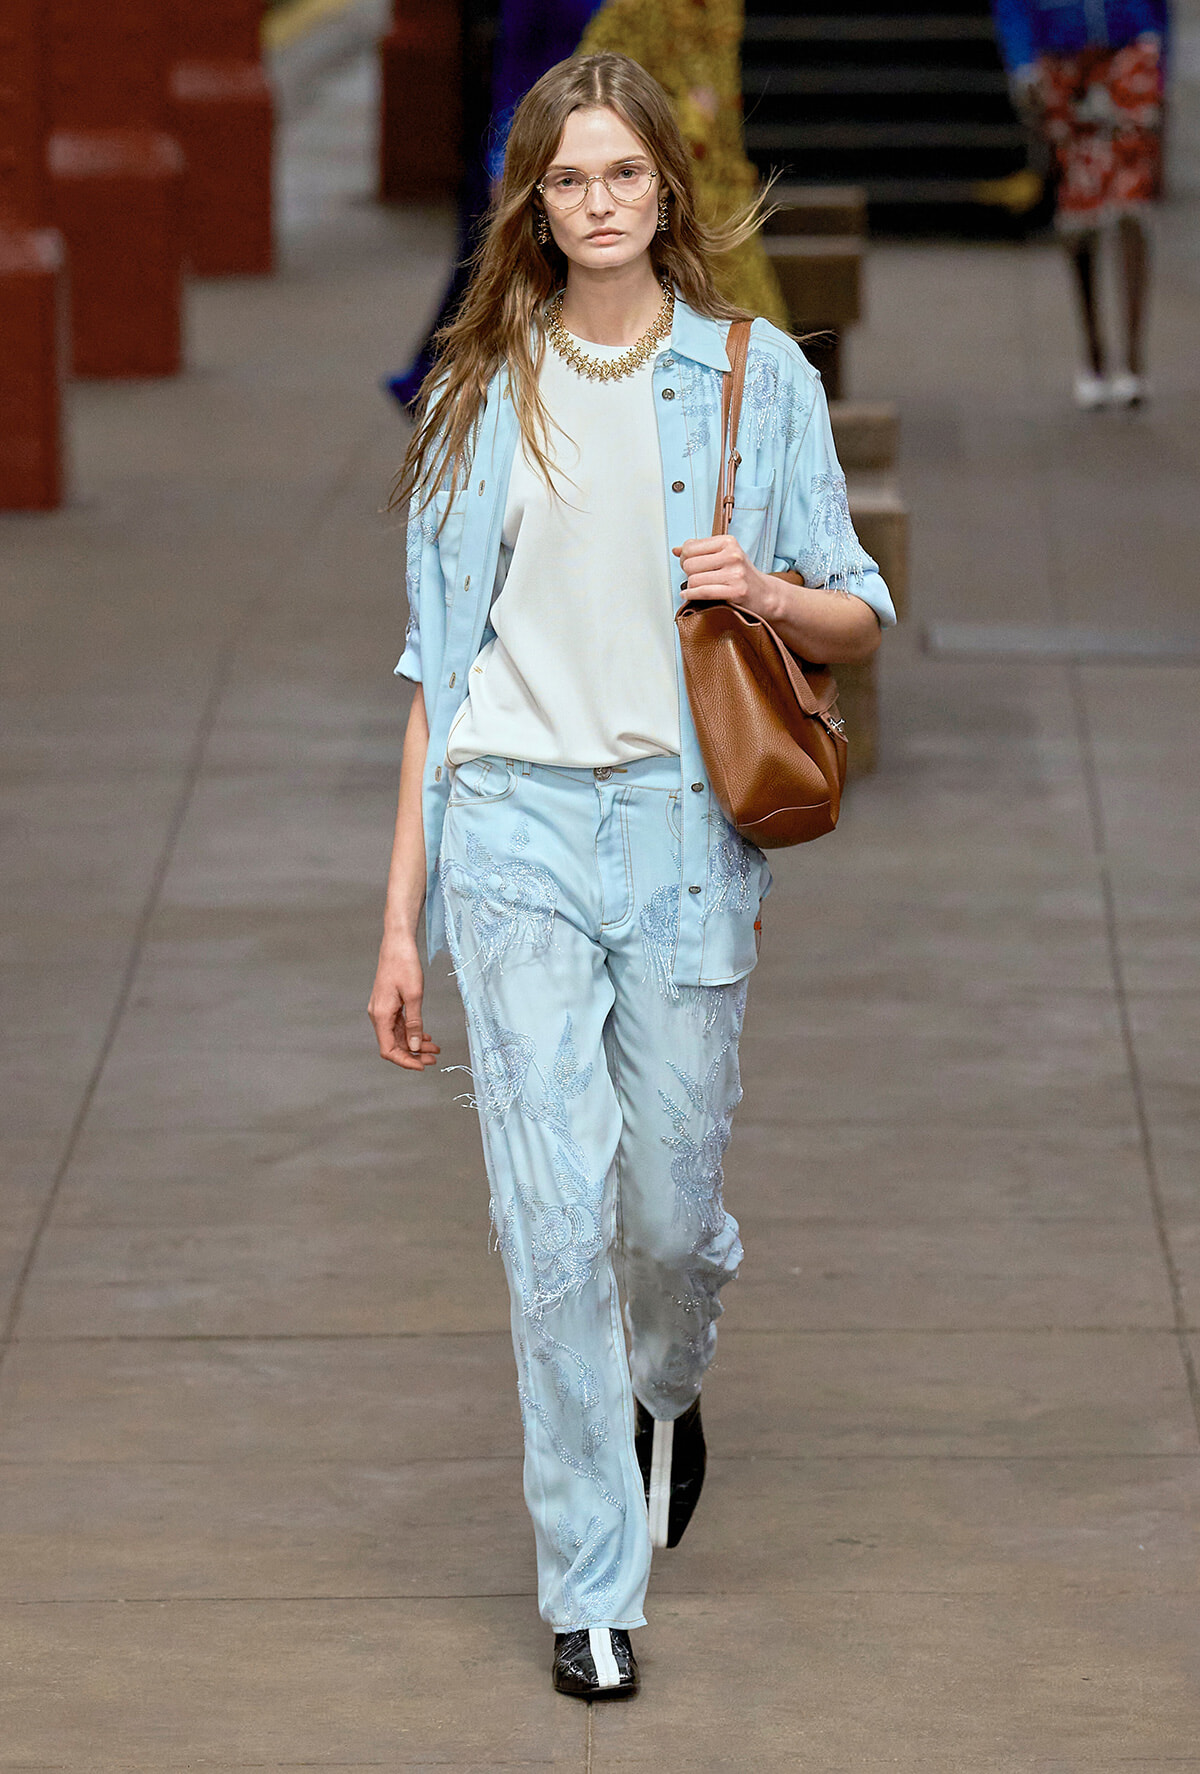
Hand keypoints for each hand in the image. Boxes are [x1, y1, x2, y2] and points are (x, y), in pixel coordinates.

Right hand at [368, 930, 440, 1069]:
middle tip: (434, 1059)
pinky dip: (412, 1033)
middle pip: (394, 1045)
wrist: (397, 944)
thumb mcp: (414, 996)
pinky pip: (399, 1025)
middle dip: (414, 1055)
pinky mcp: (389, 1005)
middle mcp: (378, 1015)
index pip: (389, 1050)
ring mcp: (383, 1010)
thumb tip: (414, 1047)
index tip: (422, 1066)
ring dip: (415, 1044)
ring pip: (398, 1036)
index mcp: (380, 1015)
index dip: (405, 1062)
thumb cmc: (405, 965)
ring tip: (434, 1048)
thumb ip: (414, 1023)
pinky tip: (425, 1036)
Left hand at [674, 536, 783, 620]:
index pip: (690, 547)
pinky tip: (687, 595)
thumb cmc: (742, 574)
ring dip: (691, 586)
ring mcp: (735, 573)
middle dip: (688, 573)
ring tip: (699, 587)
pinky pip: (703, 592)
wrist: (765, 594)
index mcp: (728, 542)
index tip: (688, 564)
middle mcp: (732, 555)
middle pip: (690, 564)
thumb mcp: (724, 555)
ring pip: (694, 579)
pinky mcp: (736, 591)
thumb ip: (700, 550)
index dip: (684, 557)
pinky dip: (691, 595)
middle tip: (695, 577)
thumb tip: (676, 550)